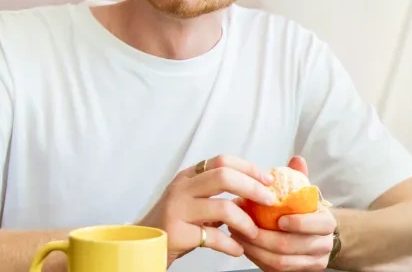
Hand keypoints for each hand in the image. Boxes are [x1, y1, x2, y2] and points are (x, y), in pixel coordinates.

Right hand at [137, 154, 278, 266]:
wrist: (143, 245)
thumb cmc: (173, 224)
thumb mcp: (193, 202)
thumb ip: (216, 195)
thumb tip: (254, 191)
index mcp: (188, 177)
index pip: (222, 161)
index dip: (248, 167)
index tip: (268, 179)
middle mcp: (181, 189)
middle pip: (224, 176)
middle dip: (252, 187)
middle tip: (269, 201)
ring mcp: (177, 209)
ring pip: (222, 207)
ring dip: (245, 221)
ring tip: (254, 232)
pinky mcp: (177, 233)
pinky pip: (213, 237)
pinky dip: (231, 245)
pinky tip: (237, 250)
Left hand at [231, 156, 336, 270]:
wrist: (316, 236)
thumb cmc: (305, 211)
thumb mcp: (304, 193)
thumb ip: (299, 177)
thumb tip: (296, 159)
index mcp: (327, 223)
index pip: (319, 225)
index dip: (300, 223)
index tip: (280, 219)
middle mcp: (323, 246)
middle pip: (292, 246)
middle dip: (264, 236)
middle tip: (242, 222)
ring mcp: (310, 263)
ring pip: (281, 262)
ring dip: (255, 248)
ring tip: (236, 232)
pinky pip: (273, 270)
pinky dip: (255, 258)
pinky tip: (243, 245)